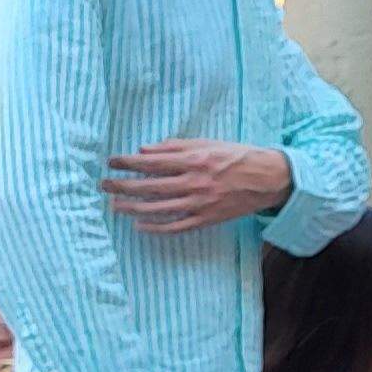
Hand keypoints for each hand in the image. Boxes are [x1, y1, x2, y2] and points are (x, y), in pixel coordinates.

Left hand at [103, 139, 289, 234]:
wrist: (268, 178)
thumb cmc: (236, 157)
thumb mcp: (207, 143)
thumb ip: (174, 147)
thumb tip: (143, 150)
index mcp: (194, 160)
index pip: (152, 162)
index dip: (128, 162)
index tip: (111, 162)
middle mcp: (194, 182)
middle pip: (149, 186)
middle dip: (123, 185)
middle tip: (104, 185)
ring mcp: (199, 203)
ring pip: (157, 209)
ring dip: (132, 208)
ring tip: (114, 206)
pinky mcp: (205, 219)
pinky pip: (175, 227)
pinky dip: (155, 228)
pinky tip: (138, 226)